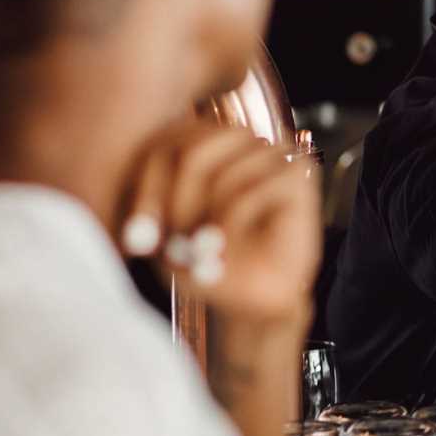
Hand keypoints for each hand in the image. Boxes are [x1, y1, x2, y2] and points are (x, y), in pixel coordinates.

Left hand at [118, 121, 320, 327]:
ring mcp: (272, 151)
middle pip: (191, 153)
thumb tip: (137, 223)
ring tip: (205, 251)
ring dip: (206, 222)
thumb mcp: (164, 236)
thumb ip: (150, 211)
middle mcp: (241, 139)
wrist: (257, 296)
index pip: (164, 144)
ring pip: (222, 176)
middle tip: (174, 246)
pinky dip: (233, 227)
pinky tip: (228, 249)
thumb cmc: (212, 260)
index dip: (147, 192)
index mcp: (206, 141)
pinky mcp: (299, 173)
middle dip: (176, 207)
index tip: (137, 242)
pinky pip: (252, 192)